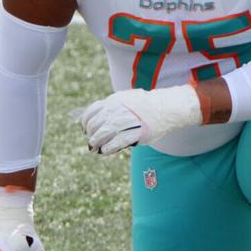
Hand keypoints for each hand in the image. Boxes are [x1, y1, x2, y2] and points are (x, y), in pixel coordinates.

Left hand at [79, 84, 201, 154]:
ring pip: (106, 131)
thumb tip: (92, 120)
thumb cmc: (143, 107)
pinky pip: (119, 141)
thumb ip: (110, 108)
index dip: (85, 122)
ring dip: (97, 141)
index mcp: (115, 100)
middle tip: (91, 141)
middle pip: (97, 123)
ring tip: (95, 147)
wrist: (166, 107)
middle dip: (91, 133)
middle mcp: (120, 109)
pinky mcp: (139, 132)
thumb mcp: (125, 100)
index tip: (84, 129)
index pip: (92, 111)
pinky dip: (109, 147)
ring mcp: (129, 120)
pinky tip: (105, 150)